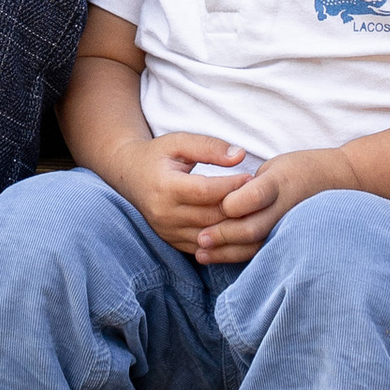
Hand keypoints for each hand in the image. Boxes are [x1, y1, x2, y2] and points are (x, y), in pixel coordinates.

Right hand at [116, 132, 255, 255]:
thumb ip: (209, 146)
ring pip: (211, 235)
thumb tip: (240, 155)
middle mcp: (164, 214)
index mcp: (165, 187)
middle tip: (260, 197)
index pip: (206, 191)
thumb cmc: (158, 155)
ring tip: (254, 212)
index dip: (232, 185)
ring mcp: (167, 231)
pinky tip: (239, 227)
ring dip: (235, 227)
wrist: (129, 176)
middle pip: (211, 216)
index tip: (252, 177)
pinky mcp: (172, 241)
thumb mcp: (179, 142)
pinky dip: (224, 240)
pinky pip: (204, 246)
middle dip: (239, 208)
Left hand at [193, 145, 350, 264]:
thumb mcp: (275, 167)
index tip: (216, 203)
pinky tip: (218, 258)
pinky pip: (261, 252)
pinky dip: (238, 257)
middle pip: (252, 228)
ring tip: (202, 253)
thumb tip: (220, 203)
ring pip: (255, 246)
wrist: (338, 182)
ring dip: (226, 252)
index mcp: (280, 182)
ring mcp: (289, 226)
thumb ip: (249, 185)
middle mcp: (285, 207)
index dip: (231, 203)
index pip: (254, 196)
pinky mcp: (288, 239)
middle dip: (223, 234)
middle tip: (201, 238)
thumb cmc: (298, 170)